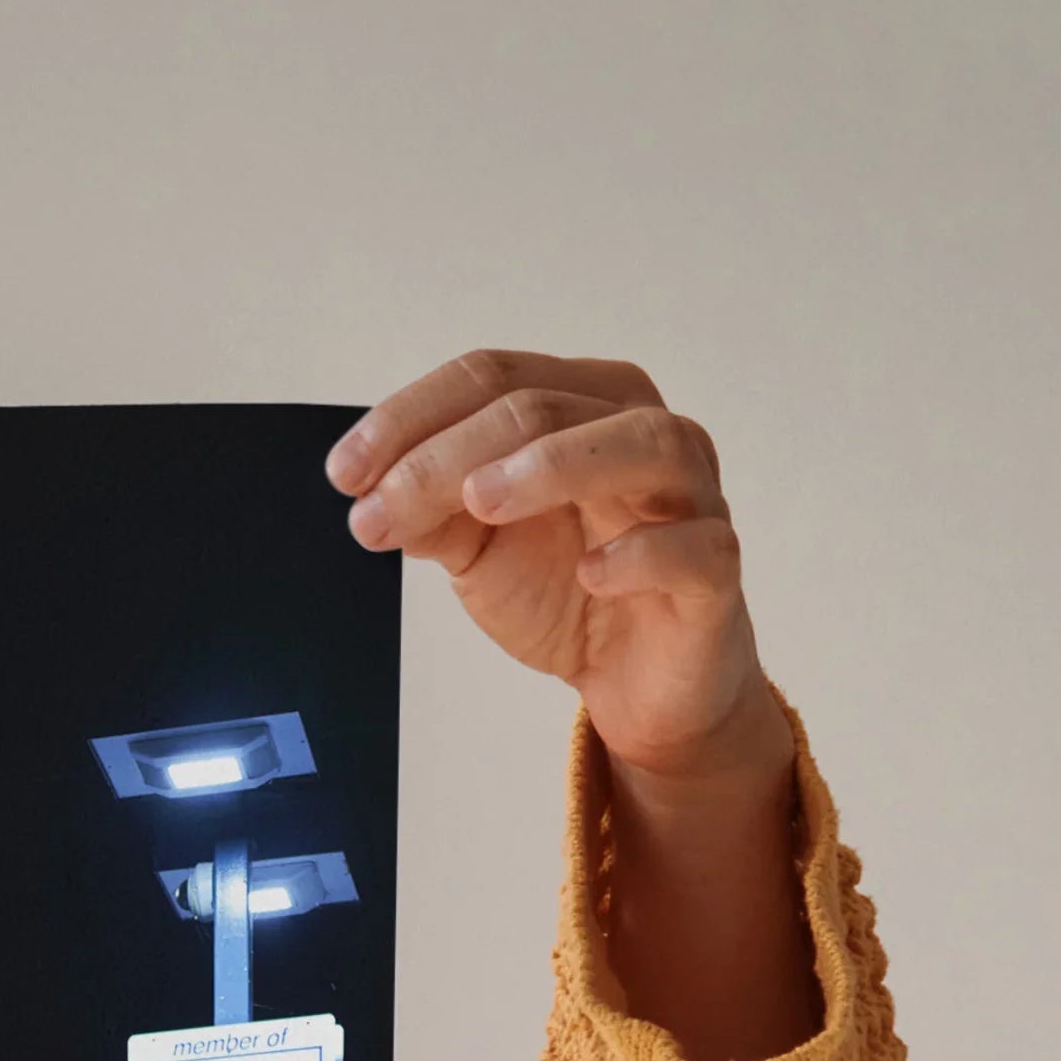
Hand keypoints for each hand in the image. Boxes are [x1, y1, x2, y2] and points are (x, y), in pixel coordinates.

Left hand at [333, 350, 815, 1058]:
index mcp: (583, 406)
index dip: (412, 417)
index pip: (494, 377)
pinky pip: (695, 546)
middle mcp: (643, 432)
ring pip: (640, 444)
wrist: (636, 682)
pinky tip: (591, 572)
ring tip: (480, 502)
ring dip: (554, 465)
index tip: (344, 473)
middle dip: (449, 455)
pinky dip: (642, 552)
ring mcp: (691, 496)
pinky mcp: (715, 570)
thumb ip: (433, 512)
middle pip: (545, 406)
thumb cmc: (567, 590)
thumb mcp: (479, 549)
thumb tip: (372, 493)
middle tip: (381, 508)